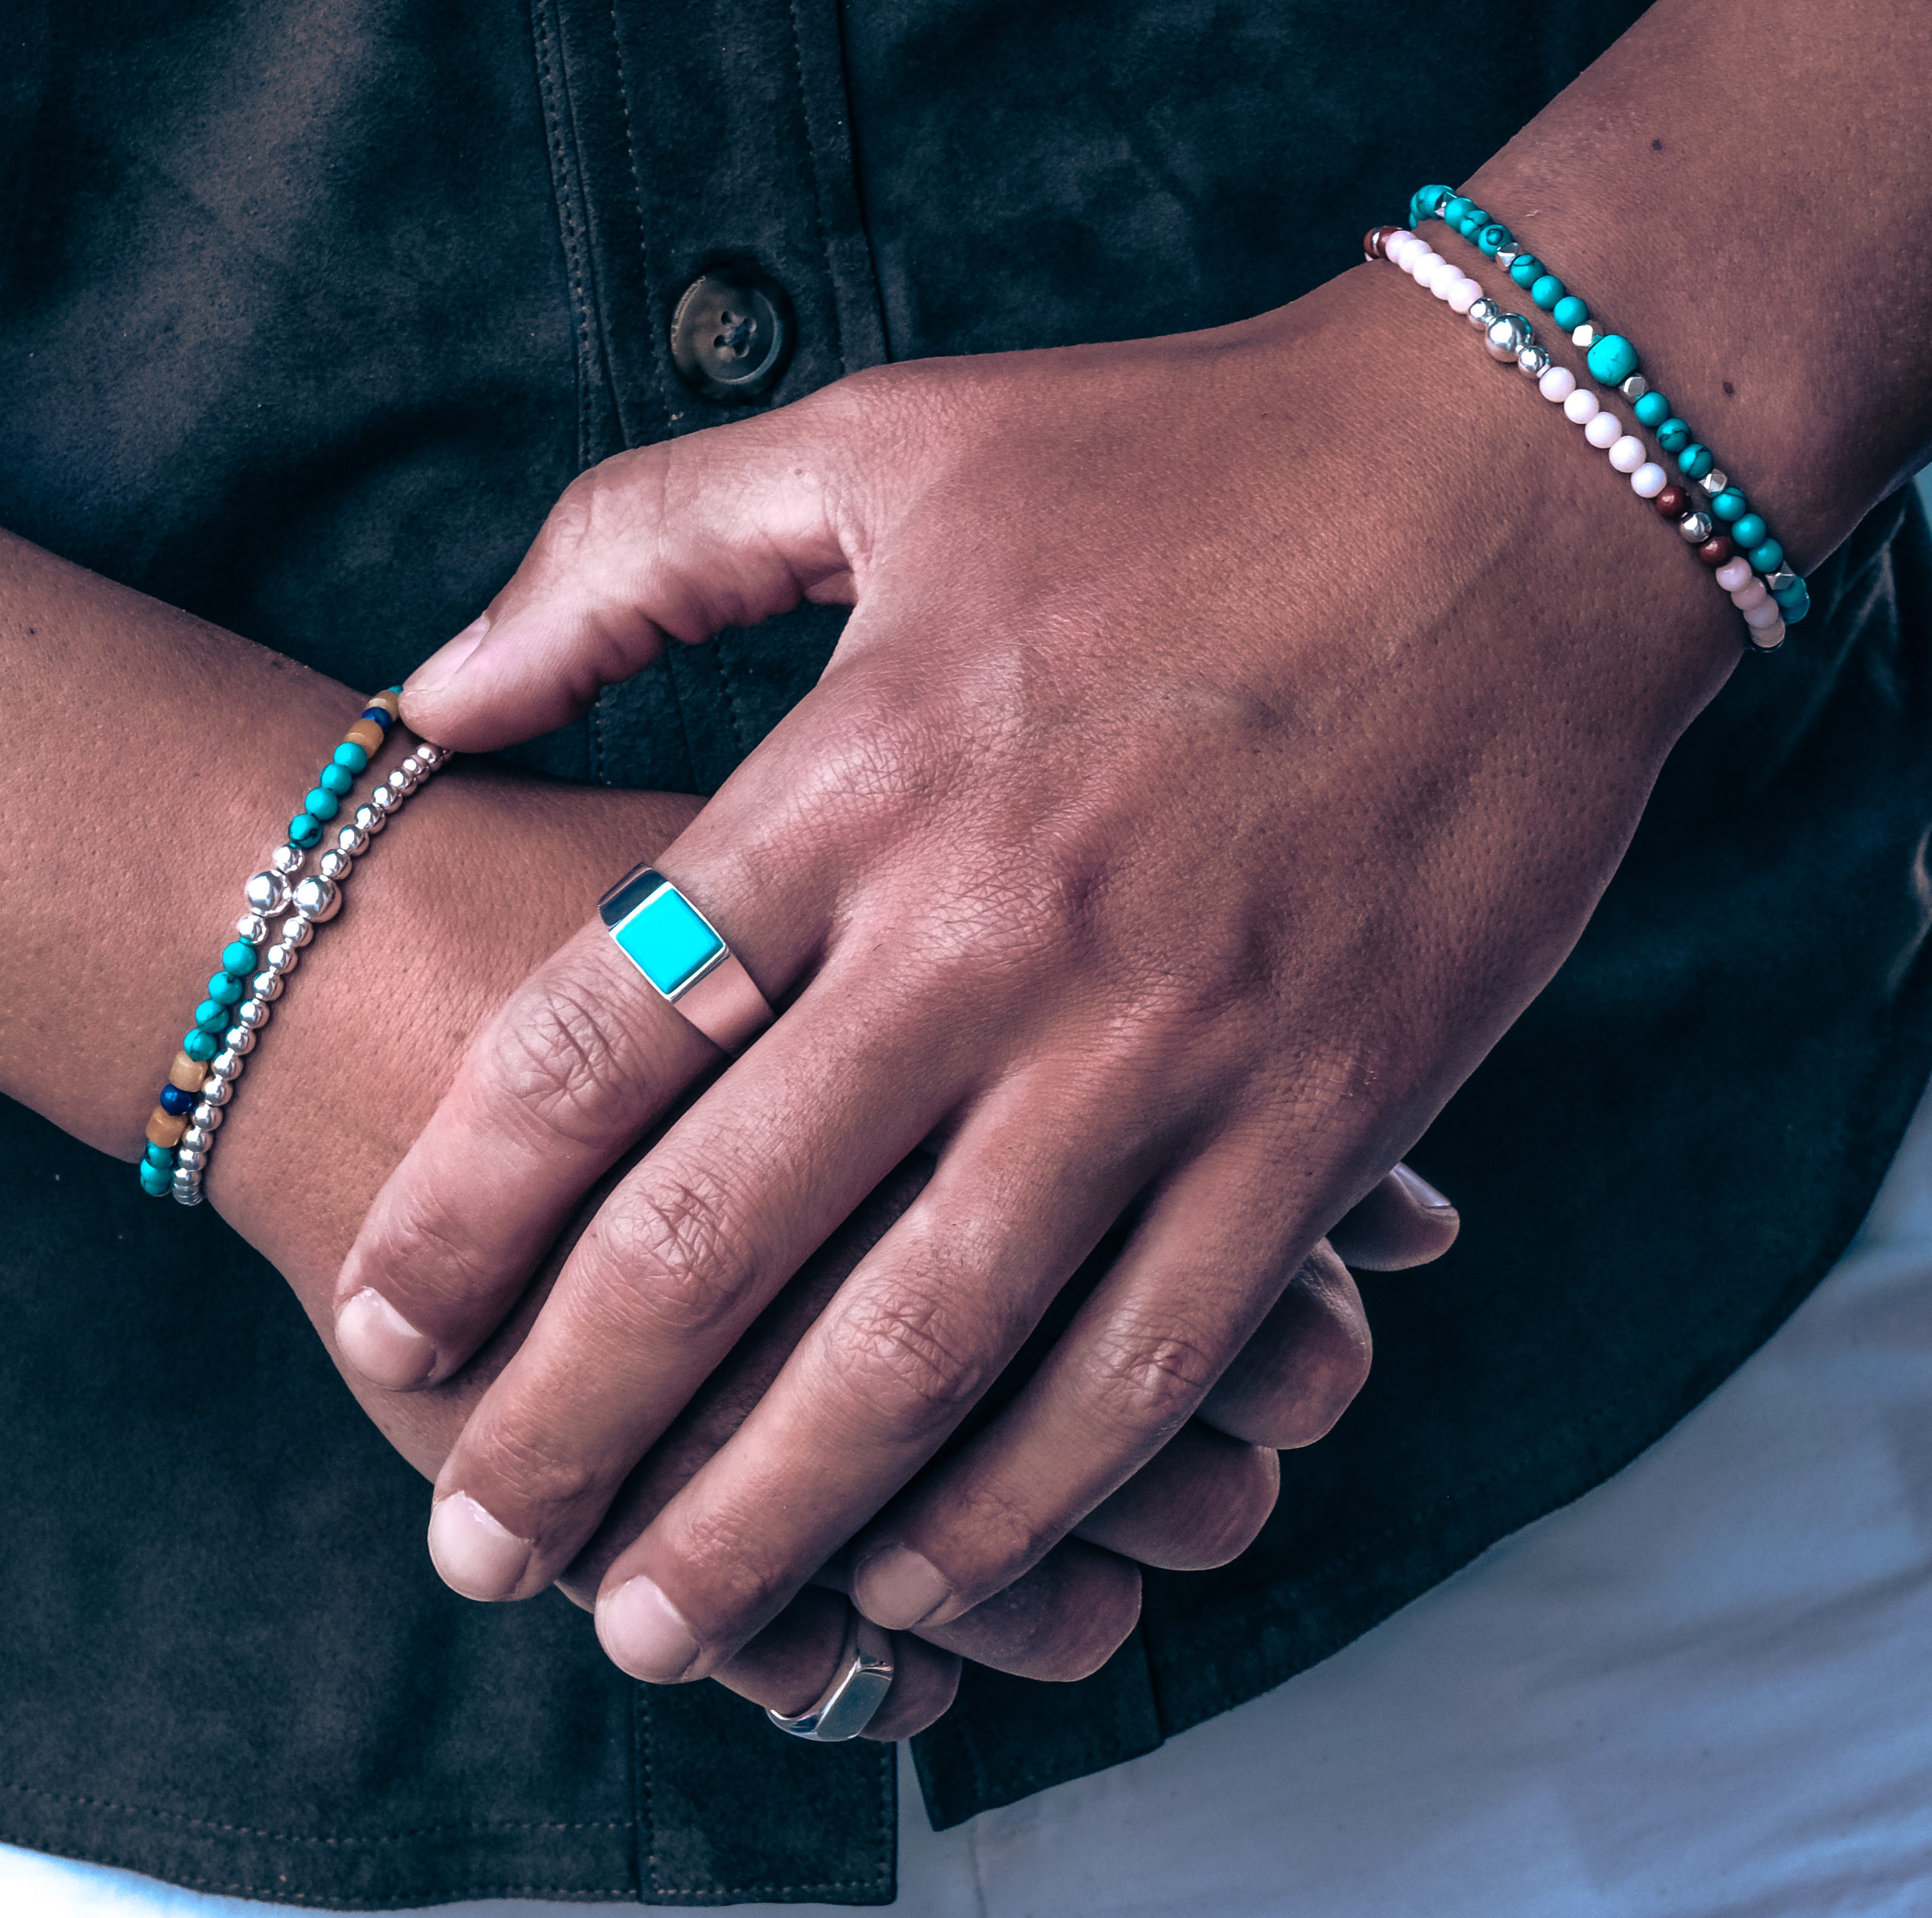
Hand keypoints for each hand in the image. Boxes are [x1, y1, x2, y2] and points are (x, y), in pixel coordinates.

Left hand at [0, 523, 1446, 1741]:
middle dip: (568, 1422)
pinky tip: (924, 1568)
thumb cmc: (1187, 455)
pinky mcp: (1321, 1123)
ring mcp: (1164, 1050)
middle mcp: (991, 937)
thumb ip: (631, 558)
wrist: (1516, 495)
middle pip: (721, 1241)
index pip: (596, 1041)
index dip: (463, 1209)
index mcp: (864, 774)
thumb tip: (434, 694)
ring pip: (920, 1352)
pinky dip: (1020, 1496)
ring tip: (655, 1620)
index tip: (387, 1321)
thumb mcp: (881, 448)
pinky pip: (1141, 1363)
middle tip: (474, 1537)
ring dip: (768, 1514)